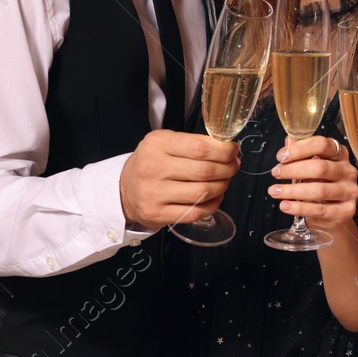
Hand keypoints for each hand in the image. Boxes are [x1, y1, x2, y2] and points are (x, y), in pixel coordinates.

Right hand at [119, 129, 239, 228]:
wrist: (124, 188)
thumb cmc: (151, 162)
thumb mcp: (164, 142)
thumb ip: (192, 143)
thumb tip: (227, 150)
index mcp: (157, 144)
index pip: (199, 147)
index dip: (223, 151)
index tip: (233, 151)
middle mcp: (153, 168)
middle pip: (204, 171)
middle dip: (227, 169)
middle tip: (233, 167)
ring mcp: (154, 193)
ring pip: (202, 192)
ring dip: (222, 186)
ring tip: (225, 181)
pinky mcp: (157, 214)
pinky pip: (195, 212)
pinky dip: (212, 205)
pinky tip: (215, 197)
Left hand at [268, 135, 357, 228]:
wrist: (334, 213)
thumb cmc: (321, 184)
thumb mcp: (311, 166)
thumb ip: (301, 153)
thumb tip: (288, 142)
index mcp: (340, 154)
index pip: (322, 145)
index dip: (299, 149)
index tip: (282, 156)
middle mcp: (347, 171)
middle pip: (319, 167)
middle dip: (292, 170)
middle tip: (276, 173)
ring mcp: (349, 191)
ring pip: (318, 190)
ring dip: (292, 191)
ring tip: (275, 191)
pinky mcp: (346, 211)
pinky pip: (319, 210)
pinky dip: (299, 208)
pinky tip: (285, 205)